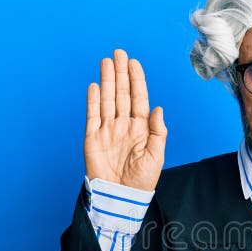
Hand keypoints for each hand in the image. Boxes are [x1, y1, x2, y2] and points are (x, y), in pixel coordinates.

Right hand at [84, 48, 166, 190]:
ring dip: (106, 80)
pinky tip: (94, 85)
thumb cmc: (142, 181)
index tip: (134, 62)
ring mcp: (107, 130)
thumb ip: (158, 131)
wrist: (121, 197)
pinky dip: (93, 100)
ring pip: (106, 100)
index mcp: (141, 128)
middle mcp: (123, 125)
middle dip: (120, 73)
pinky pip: (92, 115)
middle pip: (121, 94)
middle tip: (119, 53)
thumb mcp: (156, 156)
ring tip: (107, 62)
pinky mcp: (92, 138)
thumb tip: (158, 108)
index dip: (136, 80)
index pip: (138, 98)